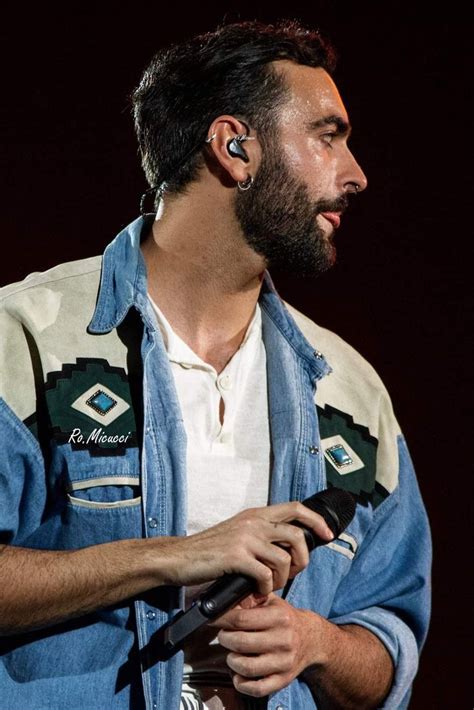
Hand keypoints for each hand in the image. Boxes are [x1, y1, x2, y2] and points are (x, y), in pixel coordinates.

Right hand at [155, 502, 332, 593]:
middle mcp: (253, 522)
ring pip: (284, 559)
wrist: (178, 558)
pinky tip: (257, 593)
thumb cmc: (208, 551)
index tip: (328, 535)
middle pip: (297, 535)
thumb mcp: (237, 533)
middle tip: (294, 574)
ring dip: (283, 579)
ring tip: (270, 587)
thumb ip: (260, 535)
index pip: (296, 507)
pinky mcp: (236, 557)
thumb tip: (287, 548)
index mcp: (255, 514)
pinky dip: (266, 589)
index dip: (316, 521)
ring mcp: (245, 538)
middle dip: (303, 559)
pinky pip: (266, 575)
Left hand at [208, 592, 317, 696]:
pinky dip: (241, 683)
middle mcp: (283, 640)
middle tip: (224, 635)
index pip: (242, 619)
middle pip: (240, 643)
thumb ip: (250, 599)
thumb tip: (224, 603)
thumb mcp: (271, 601)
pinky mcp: (283, 680)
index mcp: (280, 617)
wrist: (312, 639)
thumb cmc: (285, 618)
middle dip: (224, 639)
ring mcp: (283, 662)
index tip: (214, 619)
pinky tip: (238, 674)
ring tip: (232, 653)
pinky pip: (256, 688)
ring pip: (246, 667)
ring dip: (231, 660)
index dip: (222, 619)